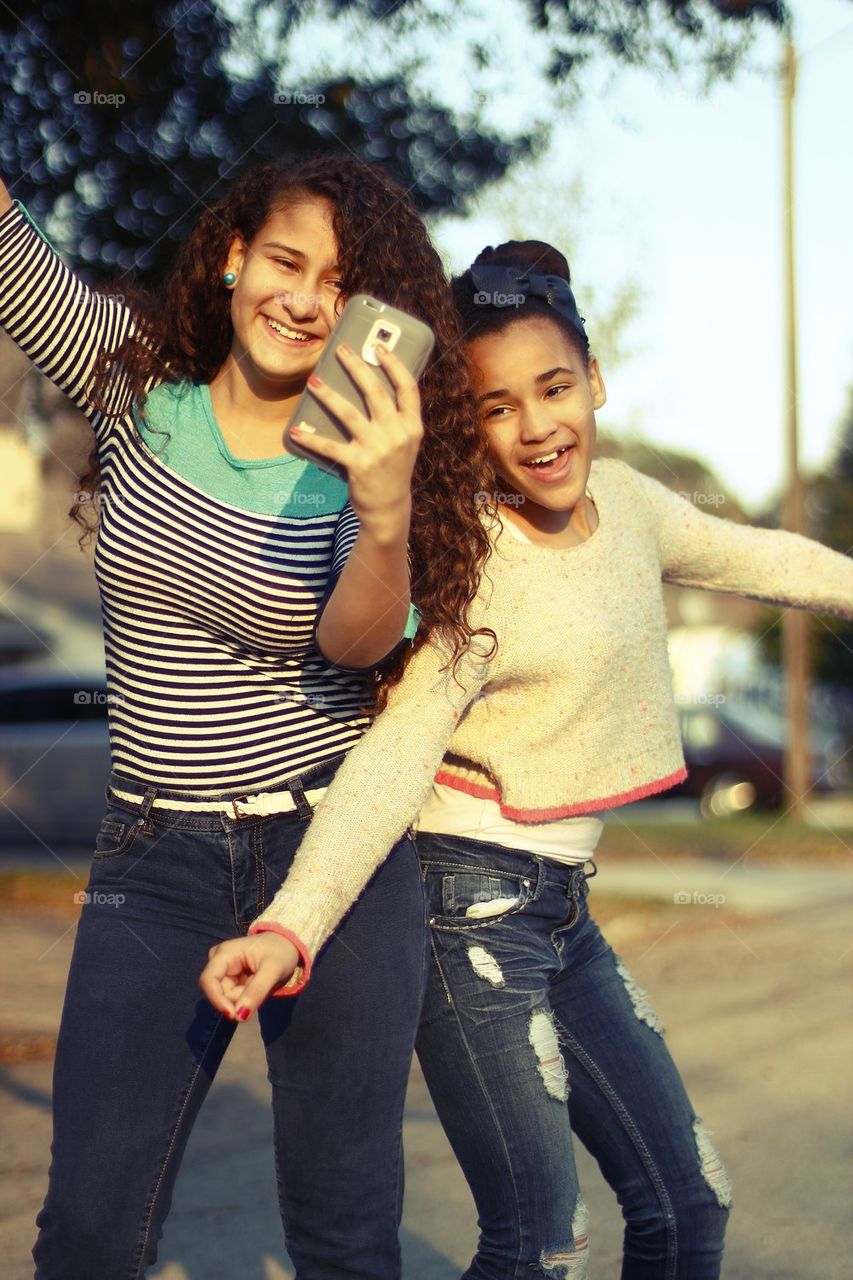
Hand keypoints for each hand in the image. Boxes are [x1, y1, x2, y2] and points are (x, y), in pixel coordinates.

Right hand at [199, 933, 301, 1019]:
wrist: (287, 945)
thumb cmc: (281, 952)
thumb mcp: (273, 970)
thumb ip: (257, 991)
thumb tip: (239, 1017)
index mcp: (225, 952)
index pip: (208, 980)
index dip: (216, 1000)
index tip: (234, 1015)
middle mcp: (219, 960)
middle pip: (219, 992)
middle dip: (239, 997)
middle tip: (261, 987)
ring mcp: (223, 970)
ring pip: (227, 997)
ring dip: (244, 997)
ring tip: (260, 983)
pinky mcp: (229, 979)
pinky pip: (233, 997)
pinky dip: (246, 996)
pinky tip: (256, 984)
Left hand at [291, 342, 422, 538]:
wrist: (389, 508)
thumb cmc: (391, 469)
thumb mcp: (402, 442)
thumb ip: (393, 418)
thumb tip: (366, 385)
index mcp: (412, 426)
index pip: (407, 387)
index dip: (393, 364)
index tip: (378, 346)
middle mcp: (398, 435)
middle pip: (375, 392)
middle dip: (356, 367)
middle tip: (340, 350)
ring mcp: (379, 449)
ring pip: (349, 413)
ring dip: (328, 394)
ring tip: (312, 381)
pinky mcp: (359, 464)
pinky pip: (330, 446)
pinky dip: (311, 438)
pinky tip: (296, 430)